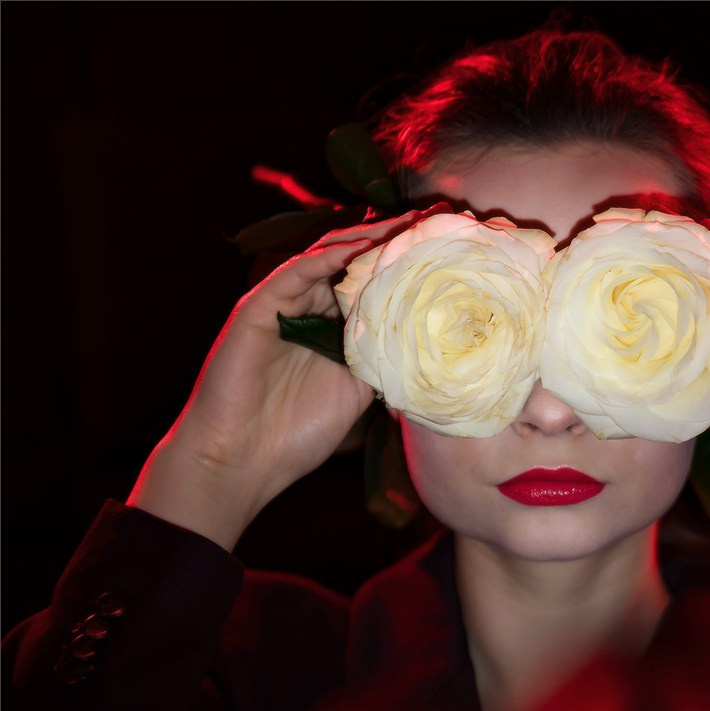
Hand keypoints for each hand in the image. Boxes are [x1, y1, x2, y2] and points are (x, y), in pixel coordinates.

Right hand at [129, 206, 445, 549]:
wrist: (242, 460)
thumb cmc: (296, 434)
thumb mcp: (357, 393)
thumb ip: (382, 359)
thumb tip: (423, 340)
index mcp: (332, 333)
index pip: (371, 290)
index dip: (402, 271)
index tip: (440, 255)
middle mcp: (309, 313)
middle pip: (352, 267)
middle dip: (389, 246)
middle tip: (428, 225)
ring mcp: (284, 308)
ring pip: (326, 261)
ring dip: (363, 242)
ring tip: (401, 226)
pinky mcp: (258, 308)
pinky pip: (294, 274)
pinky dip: (324, 257)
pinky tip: (355, 246)